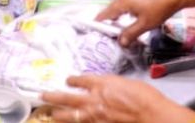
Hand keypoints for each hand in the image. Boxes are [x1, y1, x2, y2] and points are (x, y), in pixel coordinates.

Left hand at [42, 75, 194, 122]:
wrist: (151, 114)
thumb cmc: (145, 97)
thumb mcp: (126, 82)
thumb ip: (111, 84)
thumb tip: (105, 86)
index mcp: (102, 83)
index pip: (81, 80)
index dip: (73, 80)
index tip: (68, 80)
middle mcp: (95, 98)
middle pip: (68, 96)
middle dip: (54, 96)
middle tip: (44, 95)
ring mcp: (96, 115)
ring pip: (71, 114)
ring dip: (60, 113)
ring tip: (51, 113)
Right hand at [95, 0, 183, 47]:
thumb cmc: (159, 9)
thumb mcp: (145, 25)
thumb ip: (131, 33)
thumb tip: (120, 42)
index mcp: (123, 2)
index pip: (107, 12)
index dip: (100, 20)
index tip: (94, 27)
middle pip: (112, 7)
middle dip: (108, 18)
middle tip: (106, 29)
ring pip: (120, 4)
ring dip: (117, 13)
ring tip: (117, 24)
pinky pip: (127, 1)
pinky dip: (124, 9)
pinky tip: (130, 16)